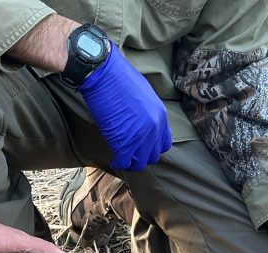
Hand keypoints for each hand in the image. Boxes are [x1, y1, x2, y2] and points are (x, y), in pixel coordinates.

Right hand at [79, 45, 172, 171]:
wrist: (103, 73)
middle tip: (130, 152)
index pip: (164, 144)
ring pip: (140, 162)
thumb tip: (142, 122)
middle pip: (152, 155)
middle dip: (141, 156)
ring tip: (122, 156)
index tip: (141, 145)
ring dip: (131, 161)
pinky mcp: (124, 142)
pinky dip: (119, 163)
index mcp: (161, 116)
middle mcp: (154, 128)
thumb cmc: (119, 78)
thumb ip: (148, 113)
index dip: (151, 147)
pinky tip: (114, 159)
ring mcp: (140, 137)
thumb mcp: (145, 94)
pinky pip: (124, 162)